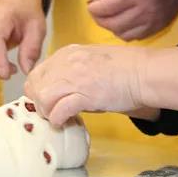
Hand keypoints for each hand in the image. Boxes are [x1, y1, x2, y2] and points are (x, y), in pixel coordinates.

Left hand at [24, 44, 147, 126]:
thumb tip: (60, 89)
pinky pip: (59, 110)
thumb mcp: (91, 59)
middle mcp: (66, 63)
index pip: (37, 72)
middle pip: (34, 85)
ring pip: (42, 97)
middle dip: (39, 102)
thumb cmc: (123, 68)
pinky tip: (64, 123)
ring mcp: (74, 78)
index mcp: (67, 53)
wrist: (142, 72)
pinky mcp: (84, 95)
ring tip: (57, 118)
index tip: (47, 101)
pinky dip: (58, 119)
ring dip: (47, 111)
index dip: (38, 90)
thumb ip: (73, 69)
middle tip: (50, 112)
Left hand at [88, 0, 177, 40]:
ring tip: (109, 16)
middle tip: (97, 11)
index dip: (93, 8)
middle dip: (99, 18)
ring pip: (122, 33)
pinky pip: (135, 37)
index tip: (91, 4)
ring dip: (111, 27)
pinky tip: (123, 21)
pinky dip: (125, 31)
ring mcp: (152, 20)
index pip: (106, 8)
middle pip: (112, 24)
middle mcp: (144, 10)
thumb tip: (94, 0)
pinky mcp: (158, 26)